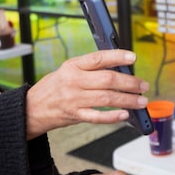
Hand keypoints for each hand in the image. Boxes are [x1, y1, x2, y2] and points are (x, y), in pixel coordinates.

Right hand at [24, 49, 148, 138]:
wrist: (31, 107)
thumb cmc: (54, 87)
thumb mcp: (68, 70)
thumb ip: (90, 69)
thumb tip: (120, 70)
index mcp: (72, 66)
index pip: (98, 58)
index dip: (117, 57)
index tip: (132, 58)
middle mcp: (73, 81)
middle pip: (107, 80)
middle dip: (130, 83)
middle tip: (143, 85)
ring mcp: (74, 100)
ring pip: (106, 99)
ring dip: (127, 100)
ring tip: (141, 101)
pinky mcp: (74, 115)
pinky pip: (97, 117)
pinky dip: (113, 116)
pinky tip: (125, 115)